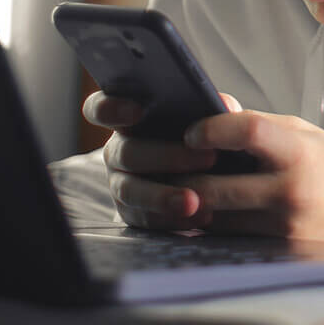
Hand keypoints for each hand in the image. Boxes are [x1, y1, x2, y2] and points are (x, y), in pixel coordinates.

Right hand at [82, 88, 239, 230]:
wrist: (207, 177)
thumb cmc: (199, 137)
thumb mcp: (205, 118)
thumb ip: (209, 107)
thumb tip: (224, 105)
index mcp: (127, 120)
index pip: (100, 109)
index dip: (111, 108)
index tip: (137, 110)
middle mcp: (118, 151)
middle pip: (127, 153)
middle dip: (166, 156)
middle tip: (207, 158)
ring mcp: (120, 184)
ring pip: (131, 190)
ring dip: (162, 196)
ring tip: (195, 201)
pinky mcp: (132, 213)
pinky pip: (144, 219)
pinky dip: (171, 219)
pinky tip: (198, 216)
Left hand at [171, 110, 323, 248]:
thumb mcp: (306, 135)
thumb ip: (257, 122)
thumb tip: (213, 103)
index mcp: (299, 152)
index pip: (244, 130)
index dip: (210, 129)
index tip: (194, 132)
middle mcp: (292, 192)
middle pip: (213, 186)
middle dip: (182, 177)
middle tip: (168, 166)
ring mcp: (285, 229)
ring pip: (215, 219)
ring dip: (193, 204)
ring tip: (184, 188)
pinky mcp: (282, 255)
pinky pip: (231, 241)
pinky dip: (215, 227)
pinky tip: (208, 213)